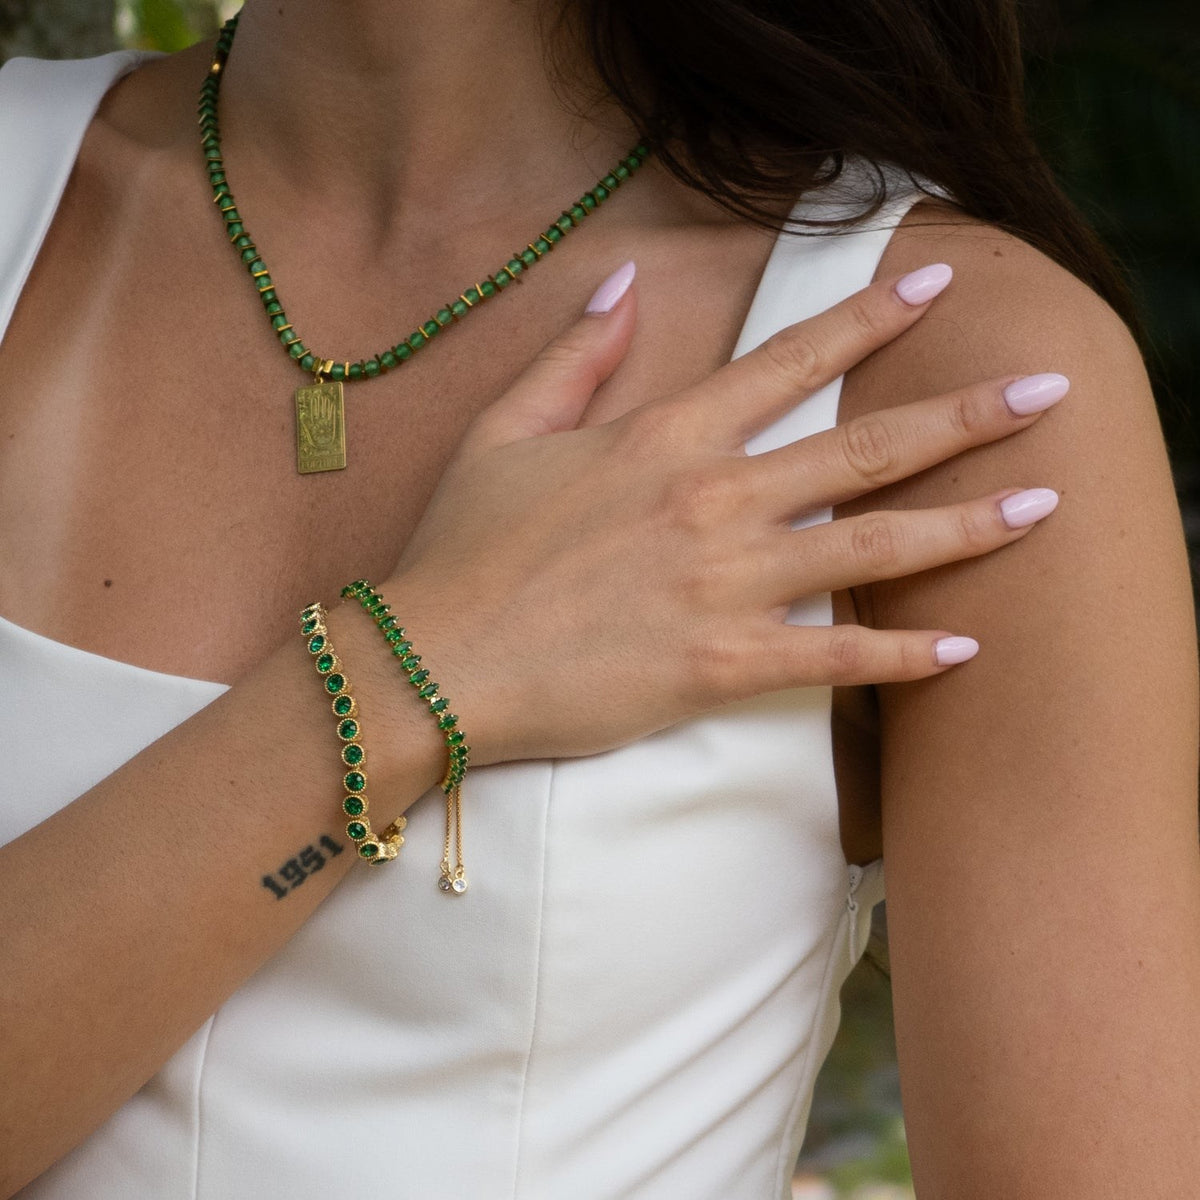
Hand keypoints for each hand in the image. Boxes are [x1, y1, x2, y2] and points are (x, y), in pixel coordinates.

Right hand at [384, 261, 1064, 764]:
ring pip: (872, 548)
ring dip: (965, 525)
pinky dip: (902, 657)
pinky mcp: (720, 665)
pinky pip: (833, 658)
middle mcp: (712, 500)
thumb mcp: (504, 430)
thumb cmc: (465, 549)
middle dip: (964, 414)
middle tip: (1045, 392)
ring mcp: (723, 585)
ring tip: (1043, 504)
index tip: (933, 283)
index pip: (788, 361)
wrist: (436, 661)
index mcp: (663, 437)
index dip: (867, 318)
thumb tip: (625, 282)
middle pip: (863, 449)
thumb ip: (574, 354)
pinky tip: (965, 649)